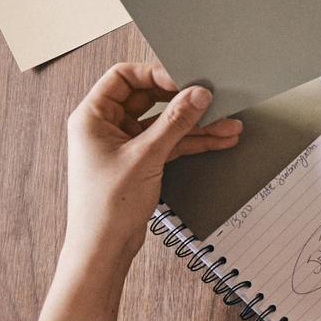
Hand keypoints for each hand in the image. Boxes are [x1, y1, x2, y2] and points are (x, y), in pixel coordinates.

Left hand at [63, 63, 241, 257]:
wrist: (103, 246)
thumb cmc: (106, 205)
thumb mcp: (146, 156)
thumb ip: (175, 122)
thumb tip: (198, 94)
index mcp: (92, 116)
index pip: (124, 76)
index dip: (155, 74)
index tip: (185, 81)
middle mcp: (106, 126)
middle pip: (149, 98)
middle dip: (183, 100)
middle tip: (211, 99)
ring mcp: (124, 143)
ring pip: (164, 122)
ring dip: (195, 124)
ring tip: (228, 124)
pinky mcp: (140, 160)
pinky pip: (169, 142)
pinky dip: (192, 141)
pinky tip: (218, 140)